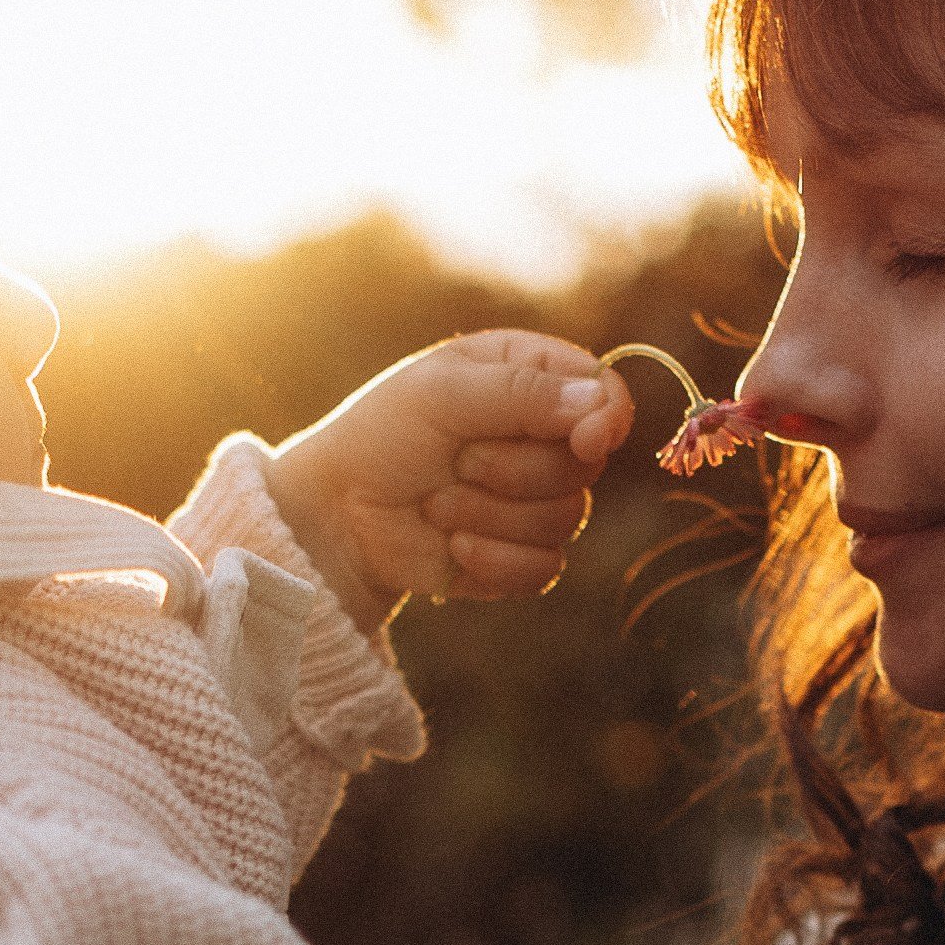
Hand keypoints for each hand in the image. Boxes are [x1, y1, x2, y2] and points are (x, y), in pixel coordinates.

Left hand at [263, 331, 631, 631]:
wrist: (339, 514)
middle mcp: (542, 436)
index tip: (586, 439)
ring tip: (437, 501)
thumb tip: (601, 408)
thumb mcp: (443, 394)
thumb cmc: (382, 436)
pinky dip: (493, 559)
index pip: (604, 394)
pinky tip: (451, 544)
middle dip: (515, 470)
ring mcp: (535, 499)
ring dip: (490, 514)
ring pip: (565, 519)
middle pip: (586, 465)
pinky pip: (545, 567)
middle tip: (456, 461)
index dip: (606, 419)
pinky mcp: (522, 555)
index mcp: (529, 377)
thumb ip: (523, 393)